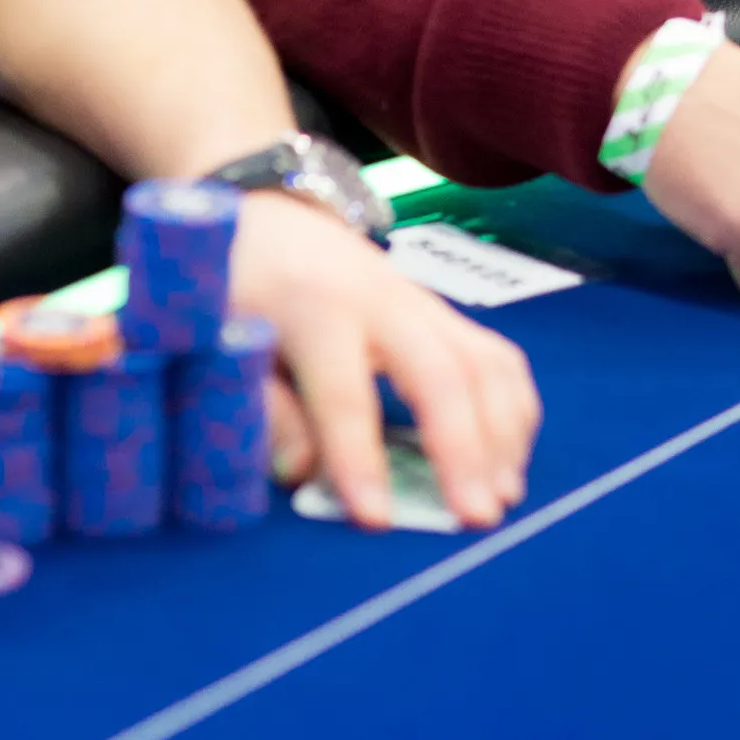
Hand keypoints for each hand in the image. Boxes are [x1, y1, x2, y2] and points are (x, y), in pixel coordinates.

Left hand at [229, 191, 541, 531]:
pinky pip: (498, 356)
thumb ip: (263, 409)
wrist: (273, 218)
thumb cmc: (239, 287)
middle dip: (465, 450)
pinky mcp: (445, 313)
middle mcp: (383, 301)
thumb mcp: (225, 341)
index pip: (344, 394)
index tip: (376, 521)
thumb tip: (302, 474)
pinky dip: (514, 409)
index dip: (359, 459)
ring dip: (503, 434)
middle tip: (477, 519)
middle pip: (442, 374)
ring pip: (486, 362)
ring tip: (501, 497)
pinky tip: (509, 457)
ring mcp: (424, 303)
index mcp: (316, 308)